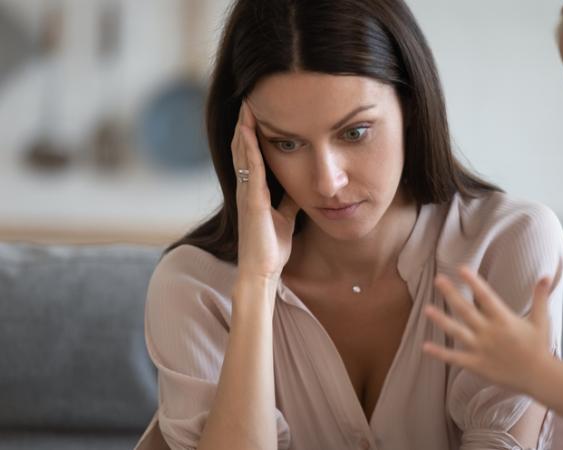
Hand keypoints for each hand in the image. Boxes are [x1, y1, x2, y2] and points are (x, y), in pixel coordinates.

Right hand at [231, 101, 299, 287]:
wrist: (262, 270)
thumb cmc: (271, 247)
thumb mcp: (286, 216)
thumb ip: (289, 200)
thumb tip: (301, 185)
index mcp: (254, 190)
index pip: (251, 154)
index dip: (252, 132)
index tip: (257, 110)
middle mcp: (247, 187)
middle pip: (243, 147)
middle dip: (246, 122)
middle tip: (249, 97)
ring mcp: (247, 192)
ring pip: (242, 153)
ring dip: (244, 128)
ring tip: (247, 105)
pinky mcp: (252, 201)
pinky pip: (250, 169)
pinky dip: (248, 148)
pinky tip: (248, 131)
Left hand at [422, 266, 562, 393]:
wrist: (539, 377)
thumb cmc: (539, 346)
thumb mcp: (541, 320)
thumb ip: (540, 297)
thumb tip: (547, 275)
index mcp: (504, 319)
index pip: (486, 296)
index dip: (473, 282)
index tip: (461, 268)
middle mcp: (490, 332)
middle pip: (466, 310)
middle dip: (451, 294)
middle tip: (438, 279)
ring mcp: (481, 349)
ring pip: (457, 332)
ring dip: (441, 320)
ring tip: (426, 309)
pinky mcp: (476, 365)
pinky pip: (455, 358)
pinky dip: (440, 353)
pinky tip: (425, 346)